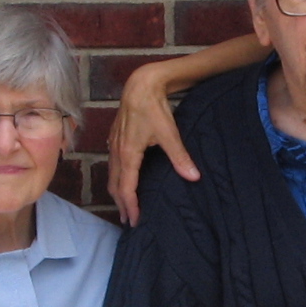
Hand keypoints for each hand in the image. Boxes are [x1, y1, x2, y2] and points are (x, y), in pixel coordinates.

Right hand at [110, 61, 198, 226]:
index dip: (130, 206)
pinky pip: (112, 164)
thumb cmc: (153, 108)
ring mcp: (113, 144)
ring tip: (125, 205)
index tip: (135, 221)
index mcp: (128, 154)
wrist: (140, 85)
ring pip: (111, 175)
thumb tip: (194, 177)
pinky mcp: (115, 138)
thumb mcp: (169, 133)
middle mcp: (117, 151)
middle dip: (121, 204)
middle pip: (115, 185)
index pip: (126, 188)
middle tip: (129, 221)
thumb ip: (180, 157)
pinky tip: (123, 179)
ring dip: (117, 192)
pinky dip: (116, 178)